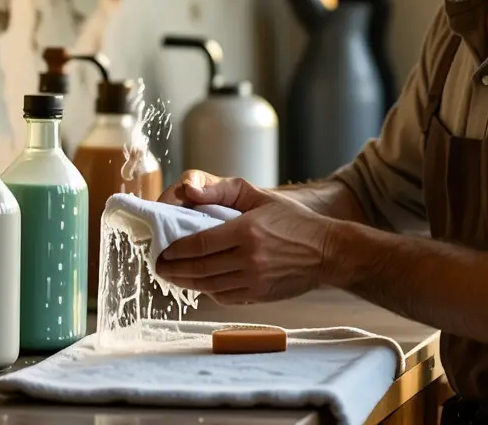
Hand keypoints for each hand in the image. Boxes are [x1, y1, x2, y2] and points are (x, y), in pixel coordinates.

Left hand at [155, 170, 336, 304]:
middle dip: (173, 269)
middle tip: (159, 266)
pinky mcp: (260, 295)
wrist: (328, 252)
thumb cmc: (294, 221)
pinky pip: (224, 296)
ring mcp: (254, 280)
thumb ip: (224, 189)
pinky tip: (200, 284)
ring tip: (173, 275)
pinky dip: (207, 291)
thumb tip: (191, 191)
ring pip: (208, 286)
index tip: (163, 250)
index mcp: (247, 231)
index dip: (176, 250)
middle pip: (199, 268)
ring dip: (186, 282)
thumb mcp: (261, 196)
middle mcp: (249, 258)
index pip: (199, 244)